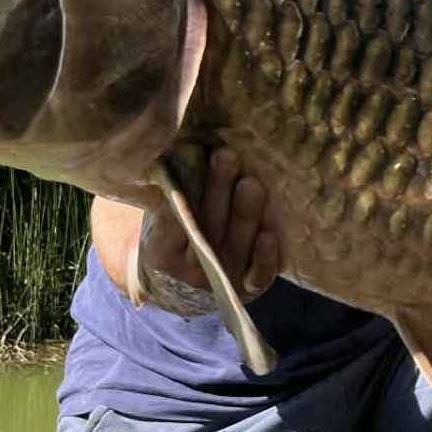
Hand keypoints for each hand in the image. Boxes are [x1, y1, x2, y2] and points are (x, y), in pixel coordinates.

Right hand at [94, 150, 282, 312]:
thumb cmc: (177, 234)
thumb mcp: (162, 218)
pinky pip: (259, 275)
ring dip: (245, 213)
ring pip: (236, 246)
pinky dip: (265, 257)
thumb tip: (181, 147)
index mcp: (162, 253)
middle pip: (207, 228)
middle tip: (227, 157)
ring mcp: (223, 279)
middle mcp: (192, 271)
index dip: (183, 193)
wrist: (189, 283)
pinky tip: (269, 235)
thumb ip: (171, 195)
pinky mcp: (249, 284)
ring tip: (251, 183)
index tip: (192, 160)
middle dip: (218, 190)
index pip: (174, 221)